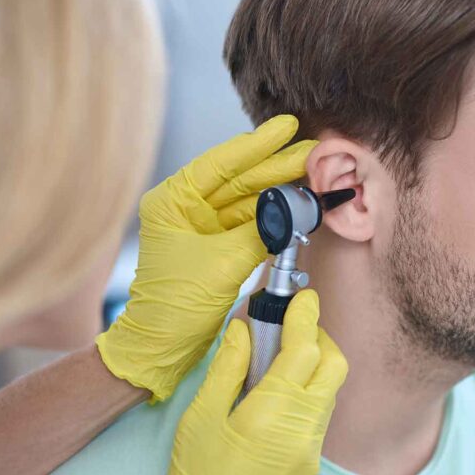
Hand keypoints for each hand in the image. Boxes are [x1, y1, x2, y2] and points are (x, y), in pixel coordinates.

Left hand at [96, 115, 317, 401]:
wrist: (162, 348)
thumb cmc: (175, 307)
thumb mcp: (223, 264)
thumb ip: (260, 232)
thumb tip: (291, 210)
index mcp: (171, 201)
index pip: (220, 163)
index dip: (257, 144)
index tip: (287, 127)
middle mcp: (184, 207)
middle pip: (238, 178)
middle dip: (276, 166)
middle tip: (313, 151)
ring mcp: (199, 225)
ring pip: (247, 199)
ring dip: (279, 189)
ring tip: (313, 174)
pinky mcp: (214, 245)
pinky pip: (249, 222)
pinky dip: (273, 215)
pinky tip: (297, 202)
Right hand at [156, 290, 347, 474]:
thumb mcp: (201, 418)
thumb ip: (227, 368)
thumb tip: (242, 330)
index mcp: (274, 412)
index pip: (305, 349)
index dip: (306, 317)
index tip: (304, 297)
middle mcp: (303, 430)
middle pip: (334, 366)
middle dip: (319, 338)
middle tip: (291, 330)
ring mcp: (312, 451)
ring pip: (329, 392)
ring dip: (312, 369)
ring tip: (274, 365)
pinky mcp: (311, 466)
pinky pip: (319, 418)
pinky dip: (306, 397)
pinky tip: (274, 401)